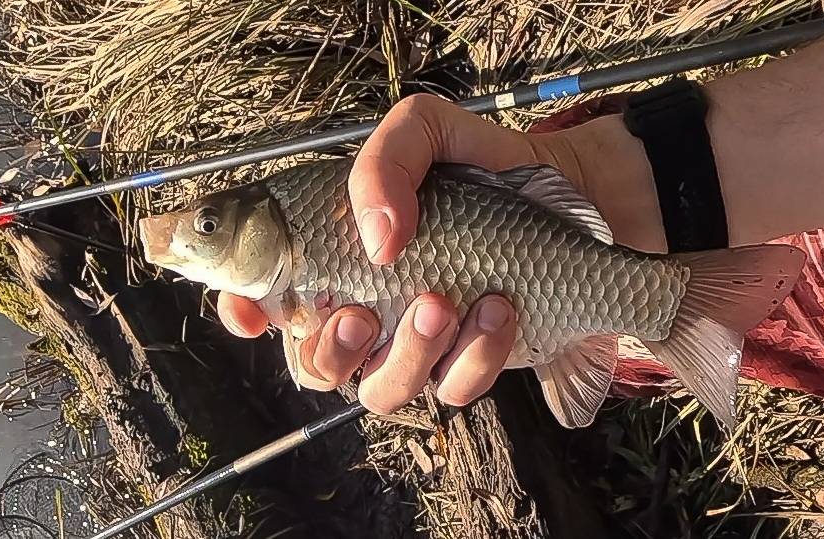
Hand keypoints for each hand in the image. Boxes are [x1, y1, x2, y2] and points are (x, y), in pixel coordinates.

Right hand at [217, 93, 661, 414]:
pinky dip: (474, 356)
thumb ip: (382, 162)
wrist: (580, 195)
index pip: (266, 294)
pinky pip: (453, 389)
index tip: (251, 312)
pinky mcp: (469, 365)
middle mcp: (368, 305)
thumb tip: (377, 241)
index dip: (244, 310)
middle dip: (329, 350)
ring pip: (380, 389)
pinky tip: (501, 308)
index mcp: (338, 254)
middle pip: (314, 364)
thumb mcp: (428, 130)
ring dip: (408, 354)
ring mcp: (417, 343)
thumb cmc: (492, 163)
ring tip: (445, 301)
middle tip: (363, 314)